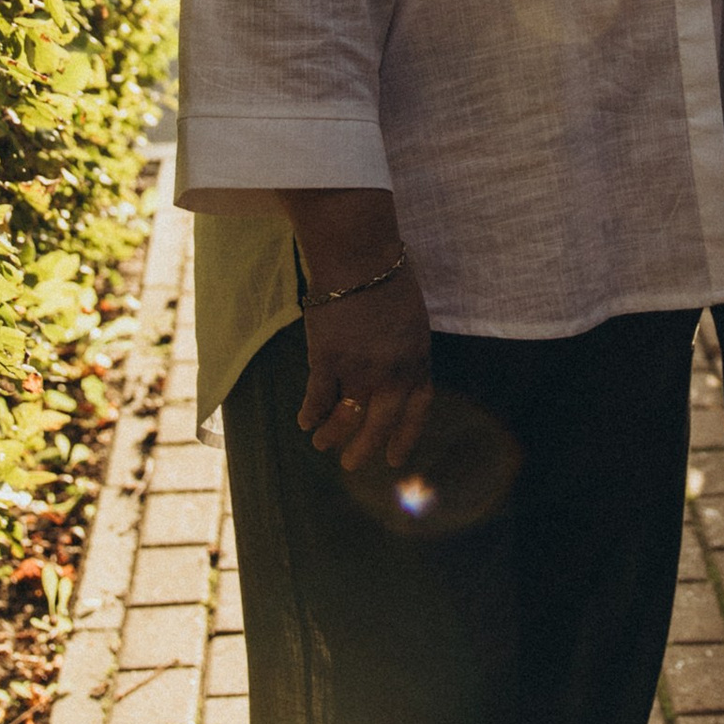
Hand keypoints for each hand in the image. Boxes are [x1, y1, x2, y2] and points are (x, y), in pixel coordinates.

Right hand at [298, 262, 434, 474]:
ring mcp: (359, 371)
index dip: (404, 438)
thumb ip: (407, 353)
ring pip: (344, 419)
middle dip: (364, 450)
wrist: (359, 258)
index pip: (417, 412)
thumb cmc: (387, 279)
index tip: (393, 459)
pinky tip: (305, 421)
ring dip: (331, 435)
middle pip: (379, 425)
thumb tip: (396, 379)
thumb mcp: (413, 321)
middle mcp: (392, 375)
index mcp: (418, 362)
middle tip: (351, 465)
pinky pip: (317, 400)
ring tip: (321, 445)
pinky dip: (310, 414)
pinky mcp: (328, 362)